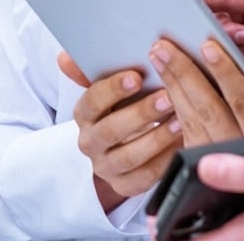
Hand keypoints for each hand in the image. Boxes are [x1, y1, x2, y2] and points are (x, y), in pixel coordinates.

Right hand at [57, 51, 182, 213]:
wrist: (118, 147)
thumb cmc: (118, 107)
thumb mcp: (106, 88)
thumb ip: (88, 71)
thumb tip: (63, 57)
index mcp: (83, 115)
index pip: (92, 101)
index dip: (113, 89)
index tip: (137, 77)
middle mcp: (90, 143)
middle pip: (111, 130)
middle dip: (141, 113)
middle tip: (167, 97)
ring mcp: (106, 167)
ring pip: (129, 157)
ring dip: (156, 137)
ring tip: (179, 120)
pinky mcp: (124, 186)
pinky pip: (145, 178)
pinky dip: (164, 161)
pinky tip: (180, 144)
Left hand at [148, 38, 243, 148]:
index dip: (227, 74)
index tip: (208, 46)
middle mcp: (242, 150)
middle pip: (211, 107)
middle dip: (186, 72)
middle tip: (166, 45)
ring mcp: (219, 158)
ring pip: (192, 117)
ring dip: (173, 82)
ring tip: (158, 54)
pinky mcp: (200, 160)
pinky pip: (182, 129)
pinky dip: (171, 100)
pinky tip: (161, 79)